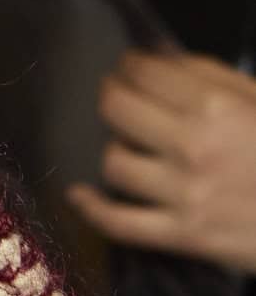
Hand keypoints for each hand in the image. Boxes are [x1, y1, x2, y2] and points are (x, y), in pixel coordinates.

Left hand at [69, 50, 255, 270]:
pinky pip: (120, 224)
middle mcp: (194, 147)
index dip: (129, 66)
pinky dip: (92, 209)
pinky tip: (79, 194)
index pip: (142, 72)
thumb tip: (157, 58)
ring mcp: (186, 194)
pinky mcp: (186, 236)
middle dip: (113, 98)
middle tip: (120, 99)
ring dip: (115, 151)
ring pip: (113, 162)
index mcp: (216, 107)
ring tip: (129, 147)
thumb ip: (208, 75)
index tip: (129, 70)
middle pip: (116, 109)